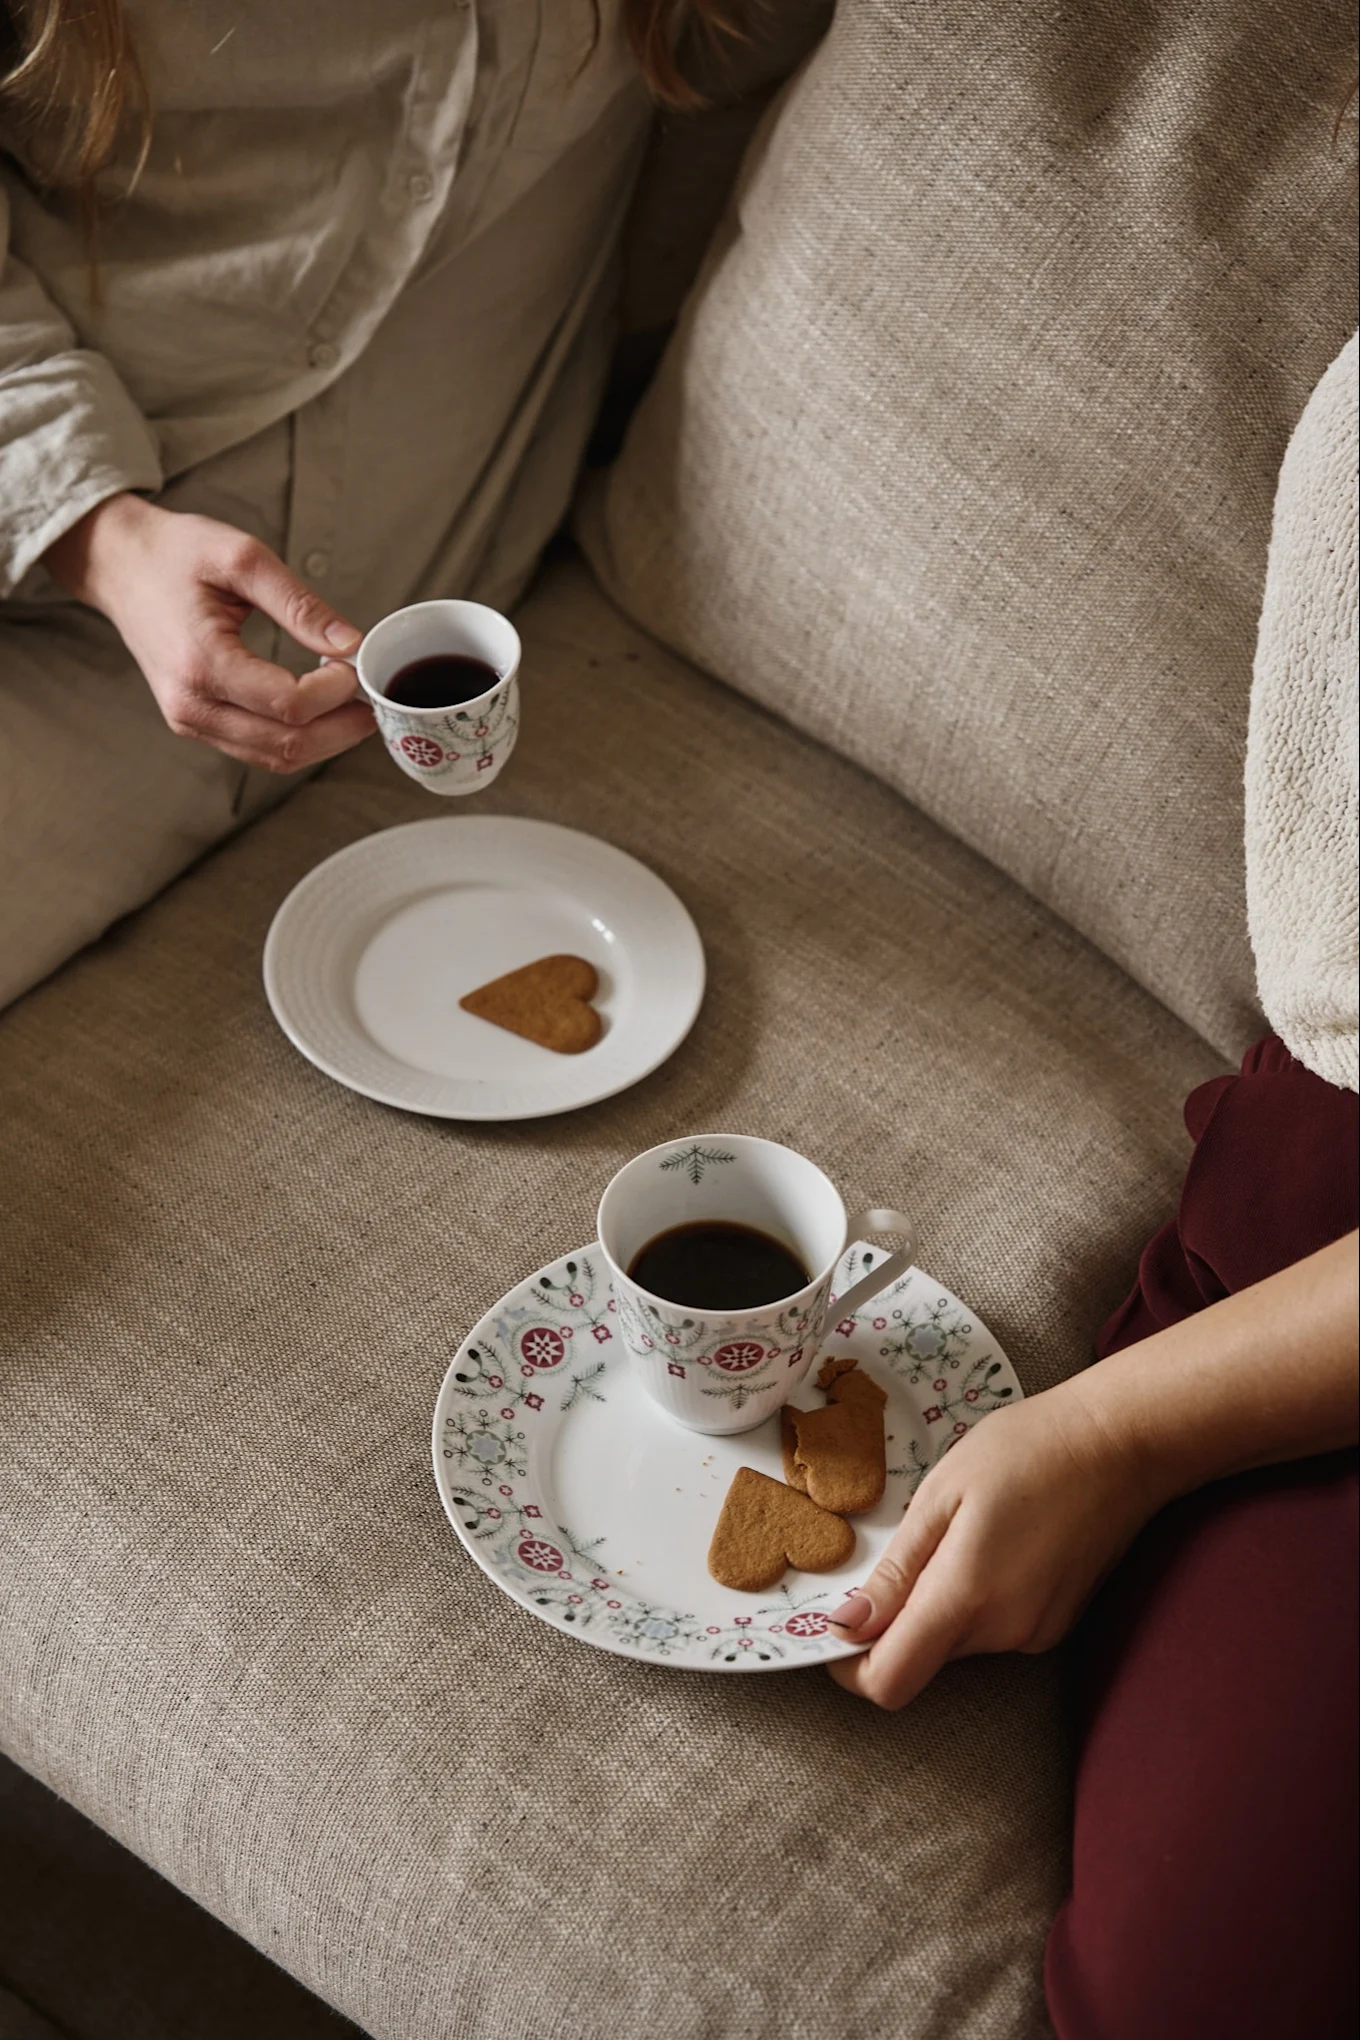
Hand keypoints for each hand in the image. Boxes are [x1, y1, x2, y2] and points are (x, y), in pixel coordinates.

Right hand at [44, 493, 374, 772]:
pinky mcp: (195, 723)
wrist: (120, 565)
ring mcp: (189, 720)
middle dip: (340, 727)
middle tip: (370, 699)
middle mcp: (190, 705)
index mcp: (201, 662)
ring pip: (274, 758)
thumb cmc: (175, 554)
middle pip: (286, 744)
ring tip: (353, 708)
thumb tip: (350, 642)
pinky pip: (257, 751)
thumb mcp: (242, 558)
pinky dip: (297, 740)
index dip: (334, 692)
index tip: (354, 664)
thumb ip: (298, 603)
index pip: (288, 704)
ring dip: (324, 741)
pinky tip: (321, 712)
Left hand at [826, 1382, 1159, 1709]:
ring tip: (958, 1533)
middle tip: (902, 1548)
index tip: (837, 1622)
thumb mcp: (943, 1493)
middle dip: (894, 1621)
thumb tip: (847, 1624)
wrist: (1123, 1442)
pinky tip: (993, 1543)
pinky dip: (974, 1601)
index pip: (889, 1681)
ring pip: (956, 1644)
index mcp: (966, 1597)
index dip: (850, 1665)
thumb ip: (897, 1569)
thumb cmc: (1028, 1449)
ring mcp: (1036, 1634)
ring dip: (937, 1605)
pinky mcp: (1057, 1626)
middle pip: (920, 1659)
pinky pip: (992, 1631)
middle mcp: (1004, 1633)